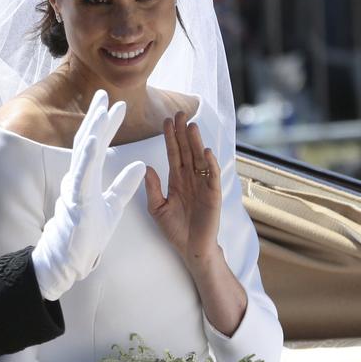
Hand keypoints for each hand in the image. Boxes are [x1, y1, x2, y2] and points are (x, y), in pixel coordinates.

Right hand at [32, 90, 146, 300]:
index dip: (106, 125)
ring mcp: (75, 188)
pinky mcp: (76, 201)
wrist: (70, 260)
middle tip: (104, 94)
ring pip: (83, 153)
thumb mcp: (113, 206)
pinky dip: (88, 155)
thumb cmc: (87, 235)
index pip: (97, 146)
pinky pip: (83, 175)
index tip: (117, 106)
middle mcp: (78, 179)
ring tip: (101, 109)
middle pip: (87, 142)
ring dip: (93, 129)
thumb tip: (141, 165)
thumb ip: (124, 185)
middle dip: (96, 117)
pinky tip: (94, 138)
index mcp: (86, 179)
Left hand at [145, 111, 221, 271]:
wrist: (191, 249)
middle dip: (183, 132)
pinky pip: (212, 176)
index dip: (170, 137)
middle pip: (187, 151)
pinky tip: (206, 151)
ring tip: (191, 126)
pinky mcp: (213, 195)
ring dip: (196, 142)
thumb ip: (152, 189)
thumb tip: (147, 167)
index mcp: (176, 180)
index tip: (166, 120)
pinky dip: (210, 164)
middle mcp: (190, 179)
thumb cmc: (175, 229)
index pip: (173, 153)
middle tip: (180, 113)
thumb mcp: (157, 208)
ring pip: (199, 159)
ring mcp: (203, 185)